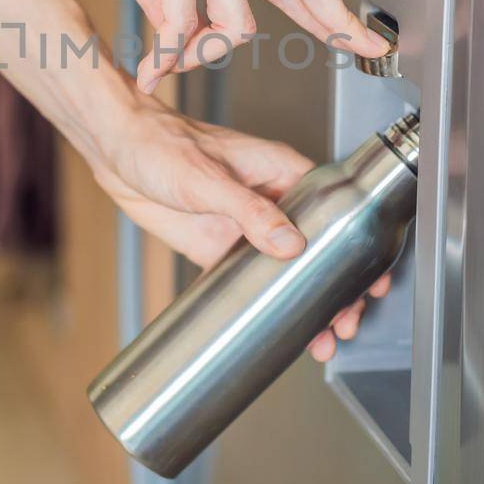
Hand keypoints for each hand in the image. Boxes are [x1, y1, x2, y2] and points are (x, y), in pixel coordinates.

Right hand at [0, 0, 392, 92]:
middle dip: (334, 17)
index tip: (357, 32)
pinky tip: (148, 69)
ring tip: (166, 66)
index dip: (326, 5)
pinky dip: (166, 55)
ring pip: (236, 21)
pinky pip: (180, 21)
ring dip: (200, 57)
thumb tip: (177, 37)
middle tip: (363, 47)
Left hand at [89, 95, 390, 361]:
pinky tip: (275, 328)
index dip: (355, 248)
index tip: (367, 282)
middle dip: (334, 288)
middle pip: (316, 248)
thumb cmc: (159, 142)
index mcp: (279, 171)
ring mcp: (244, 226)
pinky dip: (263, 305)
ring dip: (303, 302)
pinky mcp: (217, 247)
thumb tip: (289, 243)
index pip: (333, 212)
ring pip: (286, 270)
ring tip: (319, 340)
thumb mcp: (206, 177)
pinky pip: (248, 280)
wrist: (115, 150)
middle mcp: (269, 200)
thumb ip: (250, 210)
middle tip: (342, 325)